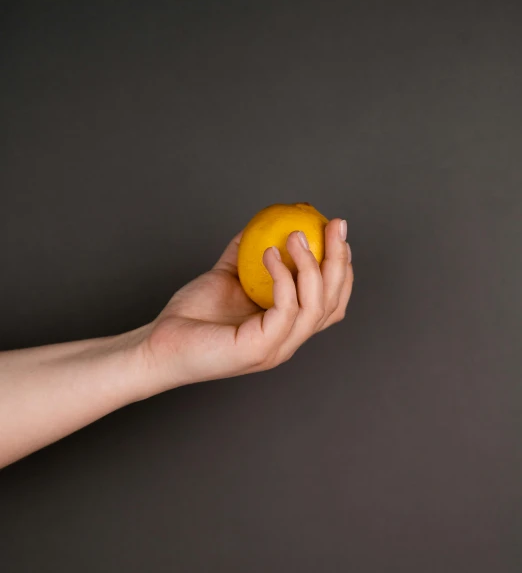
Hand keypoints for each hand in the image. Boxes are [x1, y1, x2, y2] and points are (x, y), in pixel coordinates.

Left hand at [140, 218, 352, 393]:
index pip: (330, 302)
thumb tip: (265, 222)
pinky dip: (283, 277)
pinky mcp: (260, 350)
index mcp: (285, 327)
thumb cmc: (191, 315)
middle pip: (332, 303)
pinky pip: (285, 309)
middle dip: (340, 260)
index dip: (342, 268)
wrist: (159, 343)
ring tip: (295, 235)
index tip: (336, 232)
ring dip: (313, 265)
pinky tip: (268, 253)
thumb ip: (246, 253)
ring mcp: (277, 348)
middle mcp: (288, 340)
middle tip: (335, 225)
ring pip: (315, 306)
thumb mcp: (227, 276)